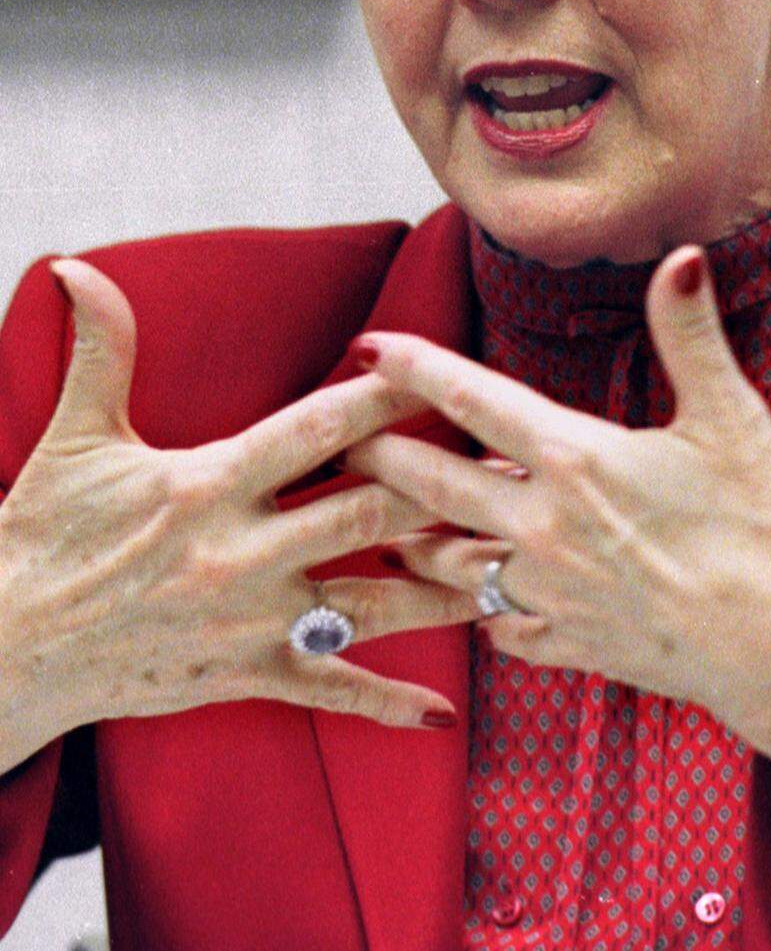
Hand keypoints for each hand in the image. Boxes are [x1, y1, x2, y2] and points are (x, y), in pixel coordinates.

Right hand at [0, 259, 476, 774]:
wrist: (5, 651)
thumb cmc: (43, 536)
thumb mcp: (74, 439)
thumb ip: (98, 351)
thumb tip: (75, 268)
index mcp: (208, 483)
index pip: (315, 430)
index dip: (384, 398)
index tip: (443, 372)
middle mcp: (240, 552)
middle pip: (366, 513)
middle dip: (441, 488)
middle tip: (509, 469)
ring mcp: (248, 621)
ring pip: (370, 603)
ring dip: (442, 586)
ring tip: (507, 566)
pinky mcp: (243, 676)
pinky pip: (328, 690)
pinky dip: (387, 702)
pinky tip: (441, 714)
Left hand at [345, 245, 770, 794]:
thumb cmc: (767, 533)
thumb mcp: (733, 420)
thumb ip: (691, 335)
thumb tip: (682, 258)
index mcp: (577, 461)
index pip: (472, 399)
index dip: (412, 368)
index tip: (367, 348)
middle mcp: (545, 527)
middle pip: (433, 485)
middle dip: (377, 459)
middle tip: (337, 444)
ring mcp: (550, 594)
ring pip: (449, 564)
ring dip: (412, 538)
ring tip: (382, 525)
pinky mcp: (567, 645)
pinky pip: (495, 625)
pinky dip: (476, 605)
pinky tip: (475, 596)